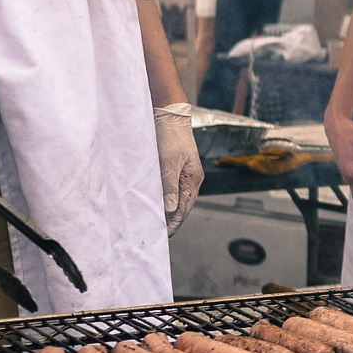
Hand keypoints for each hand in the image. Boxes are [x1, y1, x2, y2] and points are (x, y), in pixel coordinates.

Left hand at [153, 103, 203, 234]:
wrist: (170, 116)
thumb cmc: (170, 137)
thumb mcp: (168, 163)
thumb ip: (169, 187)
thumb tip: (171, 210)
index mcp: (193, 179)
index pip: (184, 209)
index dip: (173, 223)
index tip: (163, 235)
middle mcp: (193, 179)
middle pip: (184, 207)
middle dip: (173, 221)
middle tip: (159, 234)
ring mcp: (188, 174)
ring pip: (181, 199)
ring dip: (171, 212)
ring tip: (159, 223)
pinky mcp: (181, 169)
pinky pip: (176, 190)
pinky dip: (170, 200)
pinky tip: (161, 204)